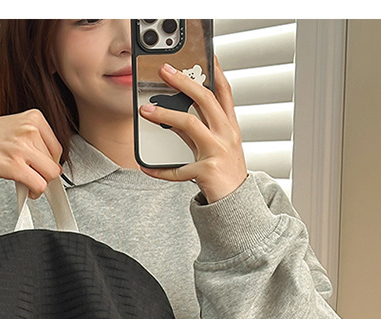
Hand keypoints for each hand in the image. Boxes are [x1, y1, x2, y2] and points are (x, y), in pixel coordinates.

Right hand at [0, 109, 63, 198]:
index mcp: (34, 118)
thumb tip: (53, 163)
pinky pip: (39, 185)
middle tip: (34, 175)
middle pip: (54, 163)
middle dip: (45, 174)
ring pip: (49, 175)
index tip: (43, 167)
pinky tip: (27, 189)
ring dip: (40, 183)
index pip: (57, 148)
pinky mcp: (15, 166)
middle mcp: (30, 130)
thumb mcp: (17, 127)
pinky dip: (35, 191)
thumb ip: (36, 141)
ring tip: (28, 180)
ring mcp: (23, 148)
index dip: (50, 162)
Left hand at [138, 57, 247, 202]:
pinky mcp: (207, 171)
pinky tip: (146, 167)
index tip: (203, 54)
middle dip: (184, 82)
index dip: (214, 70)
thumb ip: (197, 128)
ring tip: (145, 110)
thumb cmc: (224, 172)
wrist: (236, 203)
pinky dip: (160, 170)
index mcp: (229, 126)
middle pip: (206, 100)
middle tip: (164, 71)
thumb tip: (172, 111)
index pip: (223, 91)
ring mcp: (218, 152)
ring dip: (165, 114)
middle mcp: (226, 134)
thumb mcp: (214, 145)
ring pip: (190, 125)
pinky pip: (178, 169)